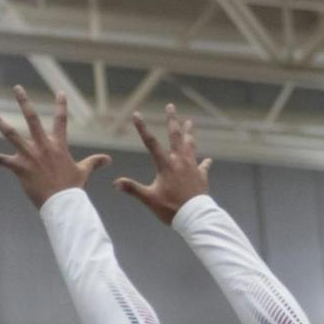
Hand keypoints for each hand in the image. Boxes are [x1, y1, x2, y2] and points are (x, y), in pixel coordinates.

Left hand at [0, 86, 110, 207]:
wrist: (63, 204)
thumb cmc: (72, 189)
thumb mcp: (84, 172)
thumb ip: (94, 162)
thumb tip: (109, 159)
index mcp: (58, 145)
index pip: (61, 121)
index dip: (61, 106)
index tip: (60, 92)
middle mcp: (42, 146)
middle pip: (32, 118)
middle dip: (24, 102)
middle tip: (17, 88)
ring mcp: (29, 156)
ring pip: (11, 134)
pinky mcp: (19, 168)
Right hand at [114, 104, 212, 224]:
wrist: (195, 217)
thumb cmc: (171, 208)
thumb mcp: (149, 199)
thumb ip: (132, 189)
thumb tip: (115, 183)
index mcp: (166, 165)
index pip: (151, 143)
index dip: (142, 128)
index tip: (137, 114)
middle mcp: (180, 161)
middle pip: (176, 136)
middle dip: (172, 120)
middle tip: (171, 106)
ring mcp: (192, 167)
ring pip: (191, 145)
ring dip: (189, 133)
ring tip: (189, 122)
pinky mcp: (201, 176)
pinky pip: (203, 166)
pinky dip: (204, 163)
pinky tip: (207, 160)